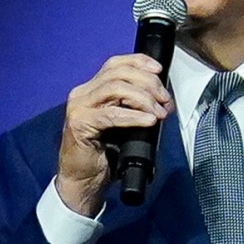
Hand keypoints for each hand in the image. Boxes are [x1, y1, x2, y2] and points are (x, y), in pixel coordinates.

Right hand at [58, 54, 171, 216]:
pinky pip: (112, 114)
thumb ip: (134, 107)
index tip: (159, 70)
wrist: (83, 182)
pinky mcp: (80, 124)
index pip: (115, 64)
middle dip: (147, 83)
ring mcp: (79, 107)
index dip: (138, 61)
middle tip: (164, 100)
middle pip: (118, 73)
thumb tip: (162, 100)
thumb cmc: (103, 155)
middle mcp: (82, 93)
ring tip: (158, 112)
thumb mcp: (122, 124)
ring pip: (116, 88)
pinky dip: (133, 116)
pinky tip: (148, 121)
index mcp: (91, 89)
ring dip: (143, 98)